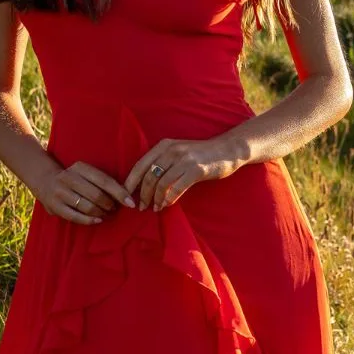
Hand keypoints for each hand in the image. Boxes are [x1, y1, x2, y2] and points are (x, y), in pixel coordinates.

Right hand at [36, 159, 137, 224]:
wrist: (45, 180)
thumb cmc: (74, 178)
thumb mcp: (85, 172)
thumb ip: (102, 181)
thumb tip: (125, 195)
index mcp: (79, 167)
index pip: (104, 181)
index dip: (119, 193)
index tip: (130, 203)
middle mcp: (68, 178)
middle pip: (97, 195)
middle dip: (109, 205)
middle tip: (114, 209)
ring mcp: (60, 193)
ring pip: (87, 207)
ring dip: (101, 213)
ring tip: (105, 214)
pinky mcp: (54, 206)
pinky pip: (75, 217)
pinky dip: (89, 221)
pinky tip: (97, 220)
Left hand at [124, 137, 241, 210]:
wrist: (227, 150)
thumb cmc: (200, 154)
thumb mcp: (178, 152)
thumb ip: (162, 162)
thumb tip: (144, 183)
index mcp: (164, 145)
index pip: (140, 165)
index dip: (130, 182)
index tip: (126, 196)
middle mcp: (172, 150)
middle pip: (149, 176)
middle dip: (142, 194)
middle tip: (141, 207)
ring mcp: (184, 159)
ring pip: (161, 183)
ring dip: (155, 199)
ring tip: (154, 208)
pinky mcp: (196, 170)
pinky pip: (177, 188)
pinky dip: (169, 199)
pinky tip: (167, 205)